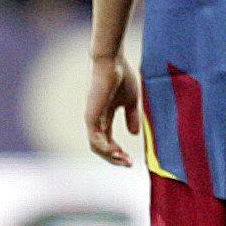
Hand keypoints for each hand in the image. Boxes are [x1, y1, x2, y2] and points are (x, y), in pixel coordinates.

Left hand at [84, 48, 141, 167]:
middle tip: (128, 164)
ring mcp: (92, 118)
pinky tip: (117, 150)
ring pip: (97, 146)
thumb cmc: (122, 75)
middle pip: (101, 147)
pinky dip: (106, 148)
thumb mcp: (131, 101)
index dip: (119, 153)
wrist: (112, 61)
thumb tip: (134, 134)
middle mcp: (96, 119)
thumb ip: (131, 117)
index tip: (131, 160)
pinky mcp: (91, 116)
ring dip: (110, 156)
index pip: (108, 140)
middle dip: (115, 159)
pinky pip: (95, 139)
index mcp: (105, 116)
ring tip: (124, 159)